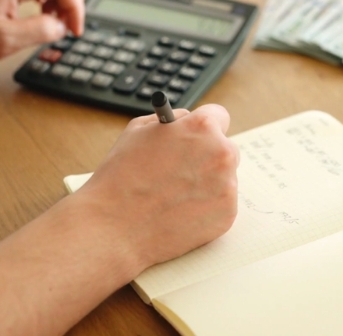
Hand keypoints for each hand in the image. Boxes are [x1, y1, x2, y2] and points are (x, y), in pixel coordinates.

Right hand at [80, 104, 238, 270]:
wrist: (114, 227)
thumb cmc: (121, 177)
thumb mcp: (138, 131)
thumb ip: (171, 121)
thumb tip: (187, 120)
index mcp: (202, 128)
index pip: (219, 116)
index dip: (203, 127)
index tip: (198, 137)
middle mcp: (222, 154)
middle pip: (226, 149)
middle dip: (208, 156)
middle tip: (185, 170)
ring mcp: (228, 186)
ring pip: (224, 179)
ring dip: (207, 183)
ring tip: (175, 196)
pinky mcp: (227, 215)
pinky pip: (221, 205)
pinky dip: (205, 208)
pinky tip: (179, 212)